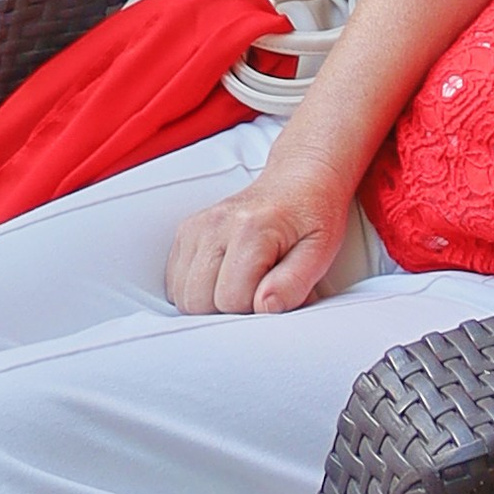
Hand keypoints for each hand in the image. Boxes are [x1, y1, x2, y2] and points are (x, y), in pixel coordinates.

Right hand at [166, 158, 355, 313]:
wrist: (299, 183)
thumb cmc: (312, 217)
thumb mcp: (319, 252)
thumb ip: (294, 283)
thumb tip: (265, 307)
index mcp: (250, 229)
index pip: (231, 300)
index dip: (255, 310)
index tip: (274, 295)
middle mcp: (215, 225)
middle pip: (198, 301)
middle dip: (229, 310)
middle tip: (258, 293)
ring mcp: (196, 227)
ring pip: (182, 296)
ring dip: (210, 303)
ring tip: (241, 286)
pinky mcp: (186, 233)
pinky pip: (175, 283)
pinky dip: (196, 291)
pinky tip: (222, 281)